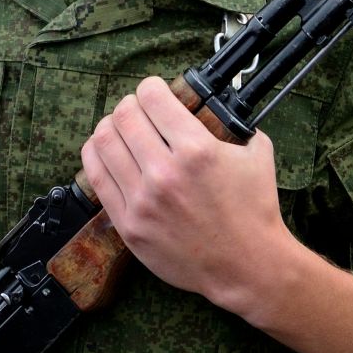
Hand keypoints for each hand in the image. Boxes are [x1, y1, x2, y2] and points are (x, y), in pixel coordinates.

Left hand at [79, 76, 292, 309]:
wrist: (247, 265)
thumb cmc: (254, 210)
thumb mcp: (256, 154)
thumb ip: (235, 124)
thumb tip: (217, 104)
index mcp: (196, 150)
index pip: (152, 97)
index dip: (151, 87)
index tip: (154, 91)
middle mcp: (165, 172)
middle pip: (123, 115)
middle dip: (129, 104)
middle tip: (137, 110)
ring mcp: (143, 200)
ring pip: (103, 142)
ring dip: (109, 127)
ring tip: (119, 129)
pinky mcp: (129, 224)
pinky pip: (96, 177)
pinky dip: (96, 156)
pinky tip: (105, 152)